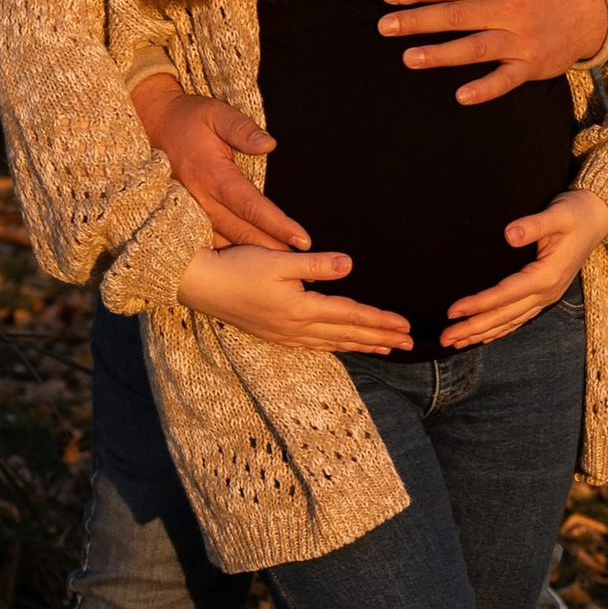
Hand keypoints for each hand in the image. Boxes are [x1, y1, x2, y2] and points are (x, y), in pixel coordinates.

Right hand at [135, 74, 309, 249]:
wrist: (153, 124)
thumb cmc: (188, 118)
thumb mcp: (216, 113)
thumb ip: (242, 129)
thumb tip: (268, 144)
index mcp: (212, 174)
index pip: (251, 205)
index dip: (277, 224)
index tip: (301, 239)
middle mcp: (200, 198)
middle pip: (240, 230)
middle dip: (270, 247)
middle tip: (300, 263)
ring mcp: (190, 209)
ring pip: (224, 240)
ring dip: (251, 254)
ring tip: (280, 268)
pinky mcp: (185, 214)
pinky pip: (209, 239)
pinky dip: (229, 254)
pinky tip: (246, 264)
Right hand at [175, 243, 412, 354]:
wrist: (200, 284)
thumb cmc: (238, 266)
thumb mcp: (278, 260)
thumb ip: (316, 264)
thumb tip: (350, 265)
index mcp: (301, 308)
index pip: (351, 316)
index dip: (380, 321)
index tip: (405, 326)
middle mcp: (296, 327)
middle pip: (347, 334)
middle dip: (379, 338)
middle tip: (407, 343)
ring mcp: (285, 334)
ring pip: (333, 343)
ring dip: (361, 345)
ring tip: (384, 348)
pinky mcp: (274, 334)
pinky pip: (314, 346)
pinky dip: (336, 347)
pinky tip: (341, 346)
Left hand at [377, 0, 607, 102]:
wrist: (593, 6)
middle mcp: (510, 8)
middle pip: (458, 14)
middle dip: (419, 20)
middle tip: (385, 26)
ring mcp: (522, 39)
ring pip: (476, 47)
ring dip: (441, 54)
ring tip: (408, 58)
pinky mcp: (532, 65)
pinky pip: (507, 79)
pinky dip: (486, 88)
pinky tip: (461, 95)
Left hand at [442, 185, 607, 349]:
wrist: (598, 218)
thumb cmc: (576, 213)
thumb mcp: (558, 214)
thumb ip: (534, 224)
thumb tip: (509, 234)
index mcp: (547, 275)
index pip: (505, 295)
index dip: (478, 304)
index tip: (453, 310)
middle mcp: (547, 292)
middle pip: (504, 316)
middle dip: (473, 328)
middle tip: (444, 338)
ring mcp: (548, 297)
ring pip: (510, 322)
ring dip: (482, 333)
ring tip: (456, 342)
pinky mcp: (546, 294)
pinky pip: (519, 319)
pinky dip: (499, 330)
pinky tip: (483, 336)